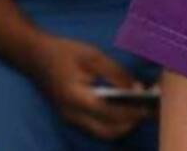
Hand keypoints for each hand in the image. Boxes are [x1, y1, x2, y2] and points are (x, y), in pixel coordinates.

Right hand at [25, 34, 149, 139]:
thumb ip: (115, 73)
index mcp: (76, 98)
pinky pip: (96, 127)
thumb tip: (136, 89)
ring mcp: (70, 119)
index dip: (133, 112)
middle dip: (131, 124)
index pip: (111, 113)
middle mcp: (72, 115)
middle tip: (149, 111)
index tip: (152, 106)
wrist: (34, 55)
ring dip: (123, 126)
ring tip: (140, 110)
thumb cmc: (64, 52)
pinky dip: (112, 122)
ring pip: (103, 133)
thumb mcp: (92, 55)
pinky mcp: (71, 117)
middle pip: (108, 131)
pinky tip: (124, 108)